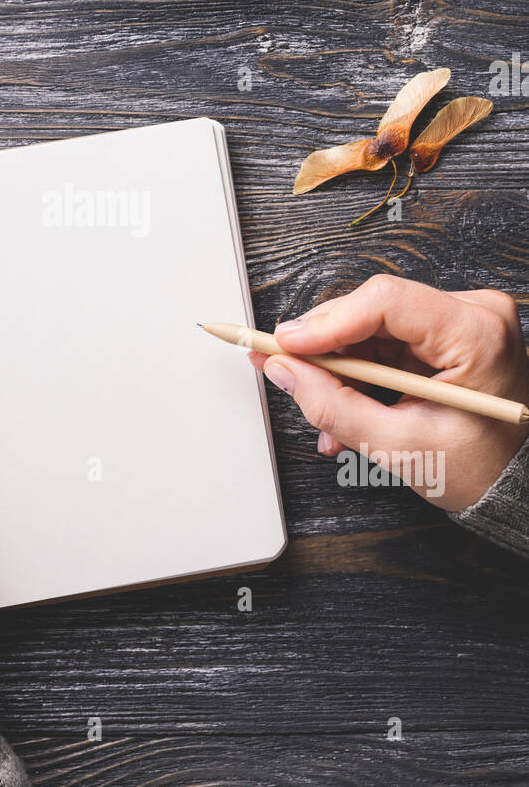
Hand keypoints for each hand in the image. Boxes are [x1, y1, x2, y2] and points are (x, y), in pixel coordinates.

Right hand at [249, 276, 528, 511]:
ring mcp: (462, 319)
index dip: (327, 321)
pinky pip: (387, 339)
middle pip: (375, 309)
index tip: (284, 344)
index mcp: (477, 334)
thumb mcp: (400, 448)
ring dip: (339, 365)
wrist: (517, 485)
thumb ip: (334, 406)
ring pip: (373, 324)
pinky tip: (344, 403)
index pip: (386, 301)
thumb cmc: (480, 470)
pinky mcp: (448, 331)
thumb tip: (282, 370)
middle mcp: (475, 313)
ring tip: (318, 406)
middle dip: (326, 345)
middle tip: (283, 368)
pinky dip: (360, 369)